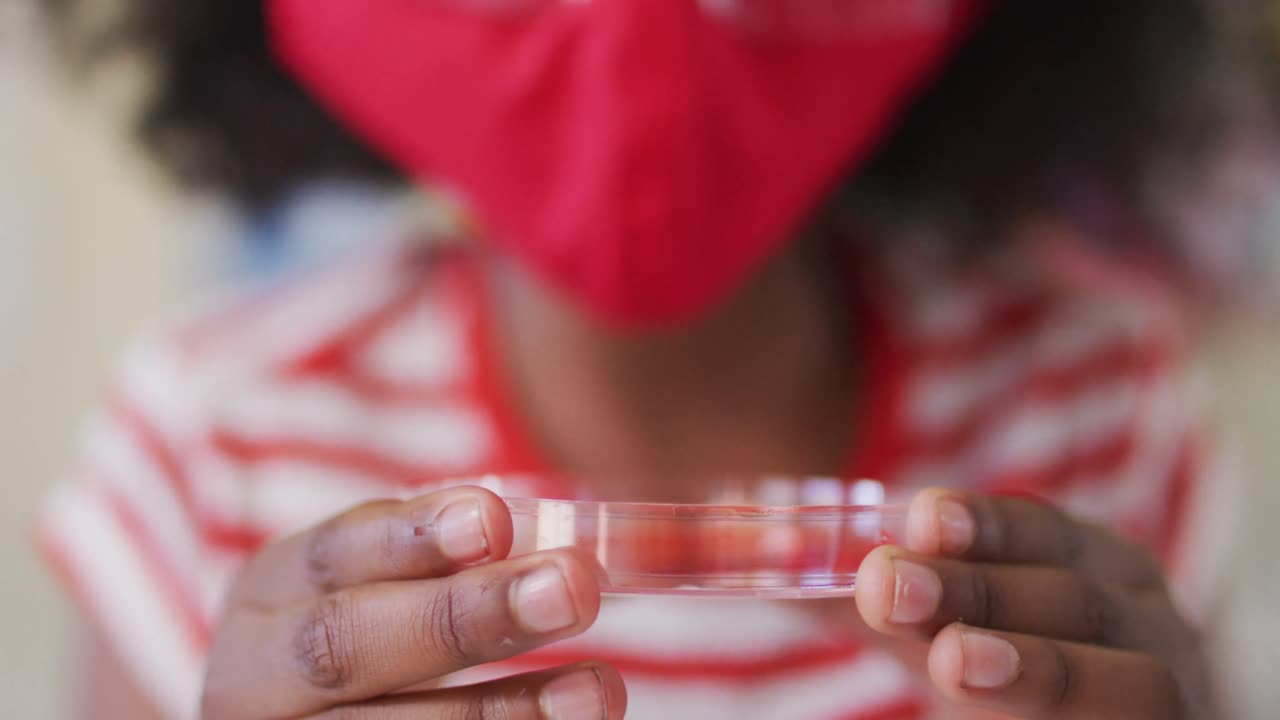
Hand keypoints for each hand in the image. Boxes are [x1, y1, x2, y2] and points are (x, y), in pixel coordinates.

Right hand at [201, 487, 626, 718]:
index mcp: (270, 595)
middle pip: (345, 648)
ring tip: (597, 689)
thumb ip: (450, 556)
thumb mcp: (379, 585)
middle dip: (462, 618)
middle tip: (571, 589)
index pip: (330, 555)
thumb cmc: (370, 635)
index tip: (494, 519)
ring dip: (501, 712)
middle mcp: (256, 679)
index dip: (410, 538)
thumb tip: (559, 541)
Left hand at [854, 489, 1212, 718]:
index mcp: (1103, 568)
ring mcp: (1169, 690)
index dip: (986, 525)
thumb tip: (769, 550)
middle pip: (1074, 598)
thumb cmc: (1021, 670)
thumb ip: (874, 596)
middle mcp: (1152, 624)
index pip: (1049, 532)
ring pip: (1128, 678)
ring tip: (954, 660)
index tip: (917, 520)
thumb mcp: (948, 626)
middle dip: (979, 590)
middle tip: (887, 587)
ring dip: (1034, 664)